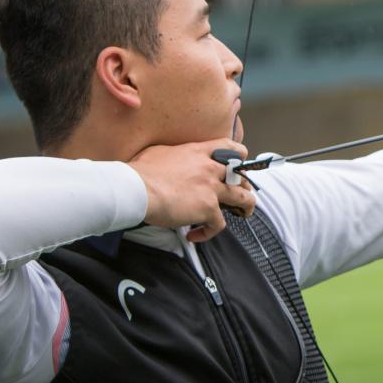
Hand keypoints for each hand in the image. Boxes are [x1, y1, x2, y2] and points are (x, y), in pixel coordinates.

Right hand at [128, 139, 256, 242]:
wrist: (136, 188)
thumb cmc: (140, 171)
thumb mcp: (158, 152)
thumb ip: (173, 155)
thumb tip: (168, 159)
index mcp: (198, 152)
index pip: (230, 147)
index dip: (239, 155)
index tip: (239, 163)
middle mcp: (209, 168)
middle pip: (241, 175)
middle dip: (244, 185)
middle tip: (239, 194)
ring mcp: (211, 189)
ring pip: (242, 199)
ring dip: (245, 208)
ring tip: (241, 215)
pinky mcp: (207, 209)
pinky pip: (219, 224)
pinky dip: (208, 232)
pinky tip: (194, 235)